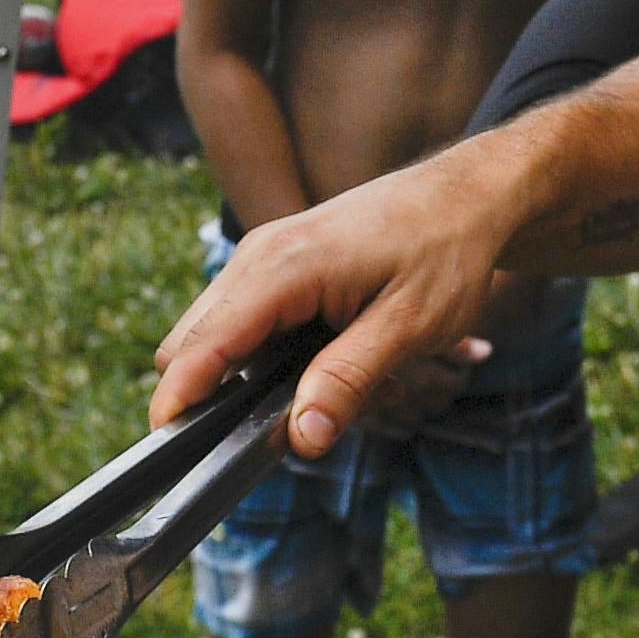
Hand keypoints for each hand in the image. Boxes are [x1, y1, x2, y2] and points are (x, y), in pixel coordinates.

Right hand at [154, 148, 517, 454]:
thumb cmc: (447, 249)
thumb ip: (350, 379)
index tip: (168, 442)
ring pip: (226, 339)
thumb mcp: (409, 323)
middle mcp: (260, 256)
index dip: (180, 395)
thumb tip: (303, 436)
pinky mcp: (281, 267)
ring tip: (363, 383)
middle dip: (236, 397)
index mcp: (283, 266)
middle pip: (195, 343)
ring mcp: (265, 257)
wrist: (470, 195)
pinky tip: (353, 358)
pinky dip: (287, 358)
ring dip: (271, 380)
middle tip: (318, 420)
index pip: (204, 341)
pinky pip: (255, 325)